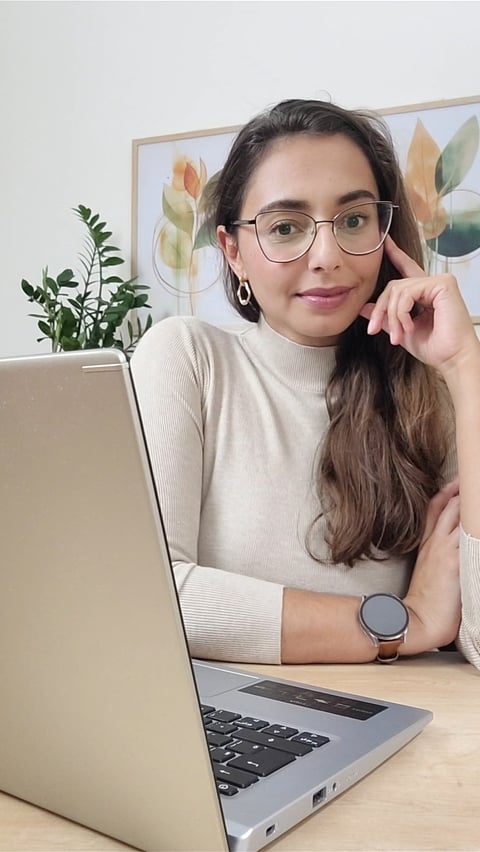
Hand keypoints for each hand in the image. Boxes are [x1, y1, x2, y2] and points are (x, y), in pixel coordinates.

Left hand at [360, 236, 477, 375]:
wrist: (452, 359)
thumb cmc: (435, 348)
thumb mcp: (402, 331)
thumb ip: (385, 318)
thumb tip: (364, 308)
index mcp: (425, 293)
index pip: (406, 269)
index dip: (395, 254)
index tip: (384, 241)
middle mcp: (432, 284)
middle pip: (393, 286)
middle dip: (380, 310)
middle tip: (373, 330)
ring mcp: (439, 282)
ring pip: (397, 290)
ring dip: (391, 316)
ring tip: (397, 337)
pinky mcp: (443, 284)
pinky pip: (408, 293)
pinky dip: (402, 312)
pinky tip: (409, 327)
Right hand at [402, 479, 460, 654]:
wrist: (417, 621)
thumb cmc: (424, 605)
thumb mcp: (427, 575)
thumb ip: (438, 560)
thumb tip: (453, 559)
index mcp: (426, 546)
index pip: (434, 510)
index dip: (446, 493)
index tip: (455, 483)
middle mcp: (434, 543)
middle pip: (448, 506)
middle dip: (460, 490)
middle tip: (470, 478)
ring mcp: (445, 550)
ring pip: (459, 515)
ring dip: (469, 502)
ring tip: (476, 490)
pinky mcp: (455, 560)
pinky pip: (469, 534)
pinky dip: (475, 523)